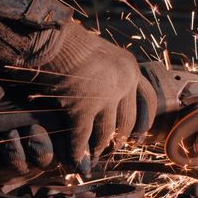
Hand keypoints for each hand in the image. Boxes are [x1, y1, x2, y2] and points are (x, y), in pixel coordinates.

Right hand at [25, 22, 156, 174]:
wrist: (50, 37)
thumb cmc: (69, 44)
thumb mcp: (100, 54)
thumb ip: (110, 73)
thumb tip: (111, 93)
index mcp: (130, 68)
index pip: (148, 100)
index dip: (144, 121)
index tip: (138, 136)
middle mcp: (123, 82)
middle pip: (128, 122)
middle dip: (118, 140)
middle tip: (111, 149)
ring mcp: (104, 96)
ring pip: (106, 134)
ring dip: (98, 149)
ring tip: (92, 158)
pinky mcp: (82, 109)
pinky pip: (81, 138)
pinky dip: (76, 152)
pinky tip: (73, 160)